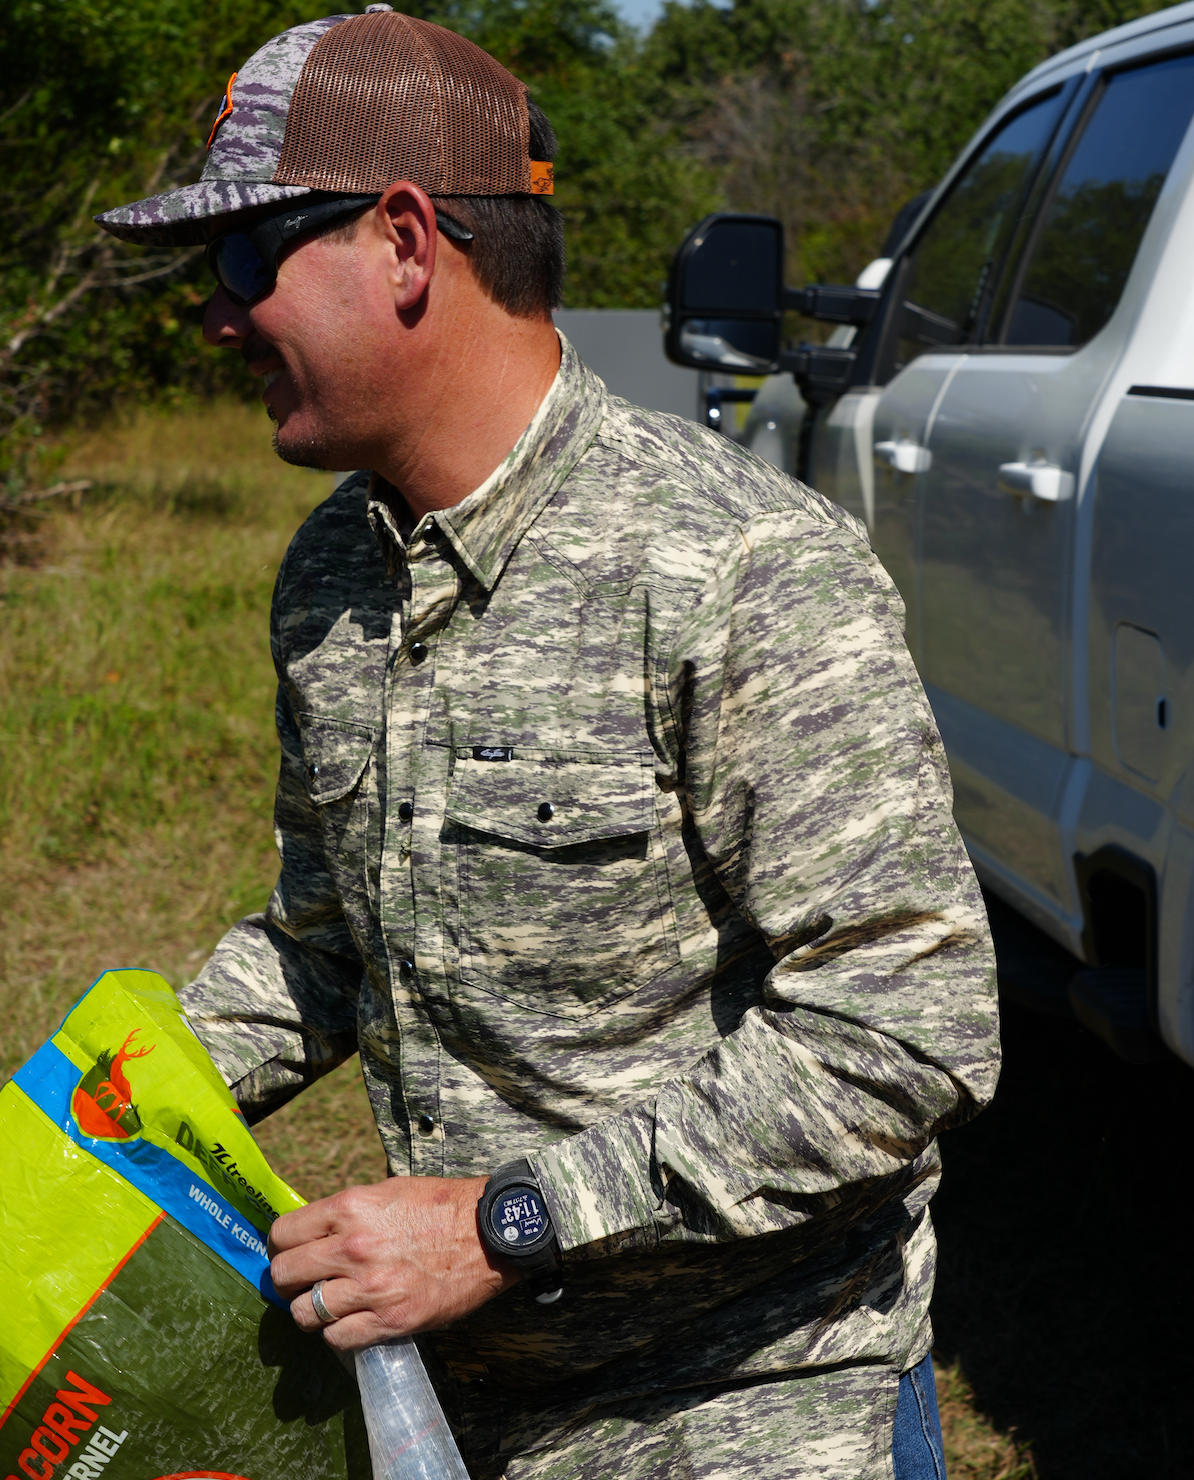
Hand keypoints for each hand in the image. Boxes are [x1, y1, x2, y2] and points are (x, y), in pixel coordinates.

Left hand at [268, 1174, 518, 1348]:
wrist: (488, 1232)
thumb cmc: (440, 1206)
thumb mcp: (387, 1191)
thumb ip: (348, 1213)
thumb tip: (314, 1232)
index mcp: (350, 1208)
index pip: (283, 1234)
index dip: (280, 1246)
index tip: (289, 1253)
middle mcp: (353, 1247)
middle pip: (284, 1275)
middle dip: (288, 1280)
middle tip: (303, 1282)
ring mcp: (371, 1287)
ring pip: (304, 1312)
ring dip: (310, 1311)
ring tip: (327, 1305)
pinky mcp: (391, 1320)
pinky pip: (337, 1338)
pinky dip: (338, 1334)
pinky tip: (351, 1321)